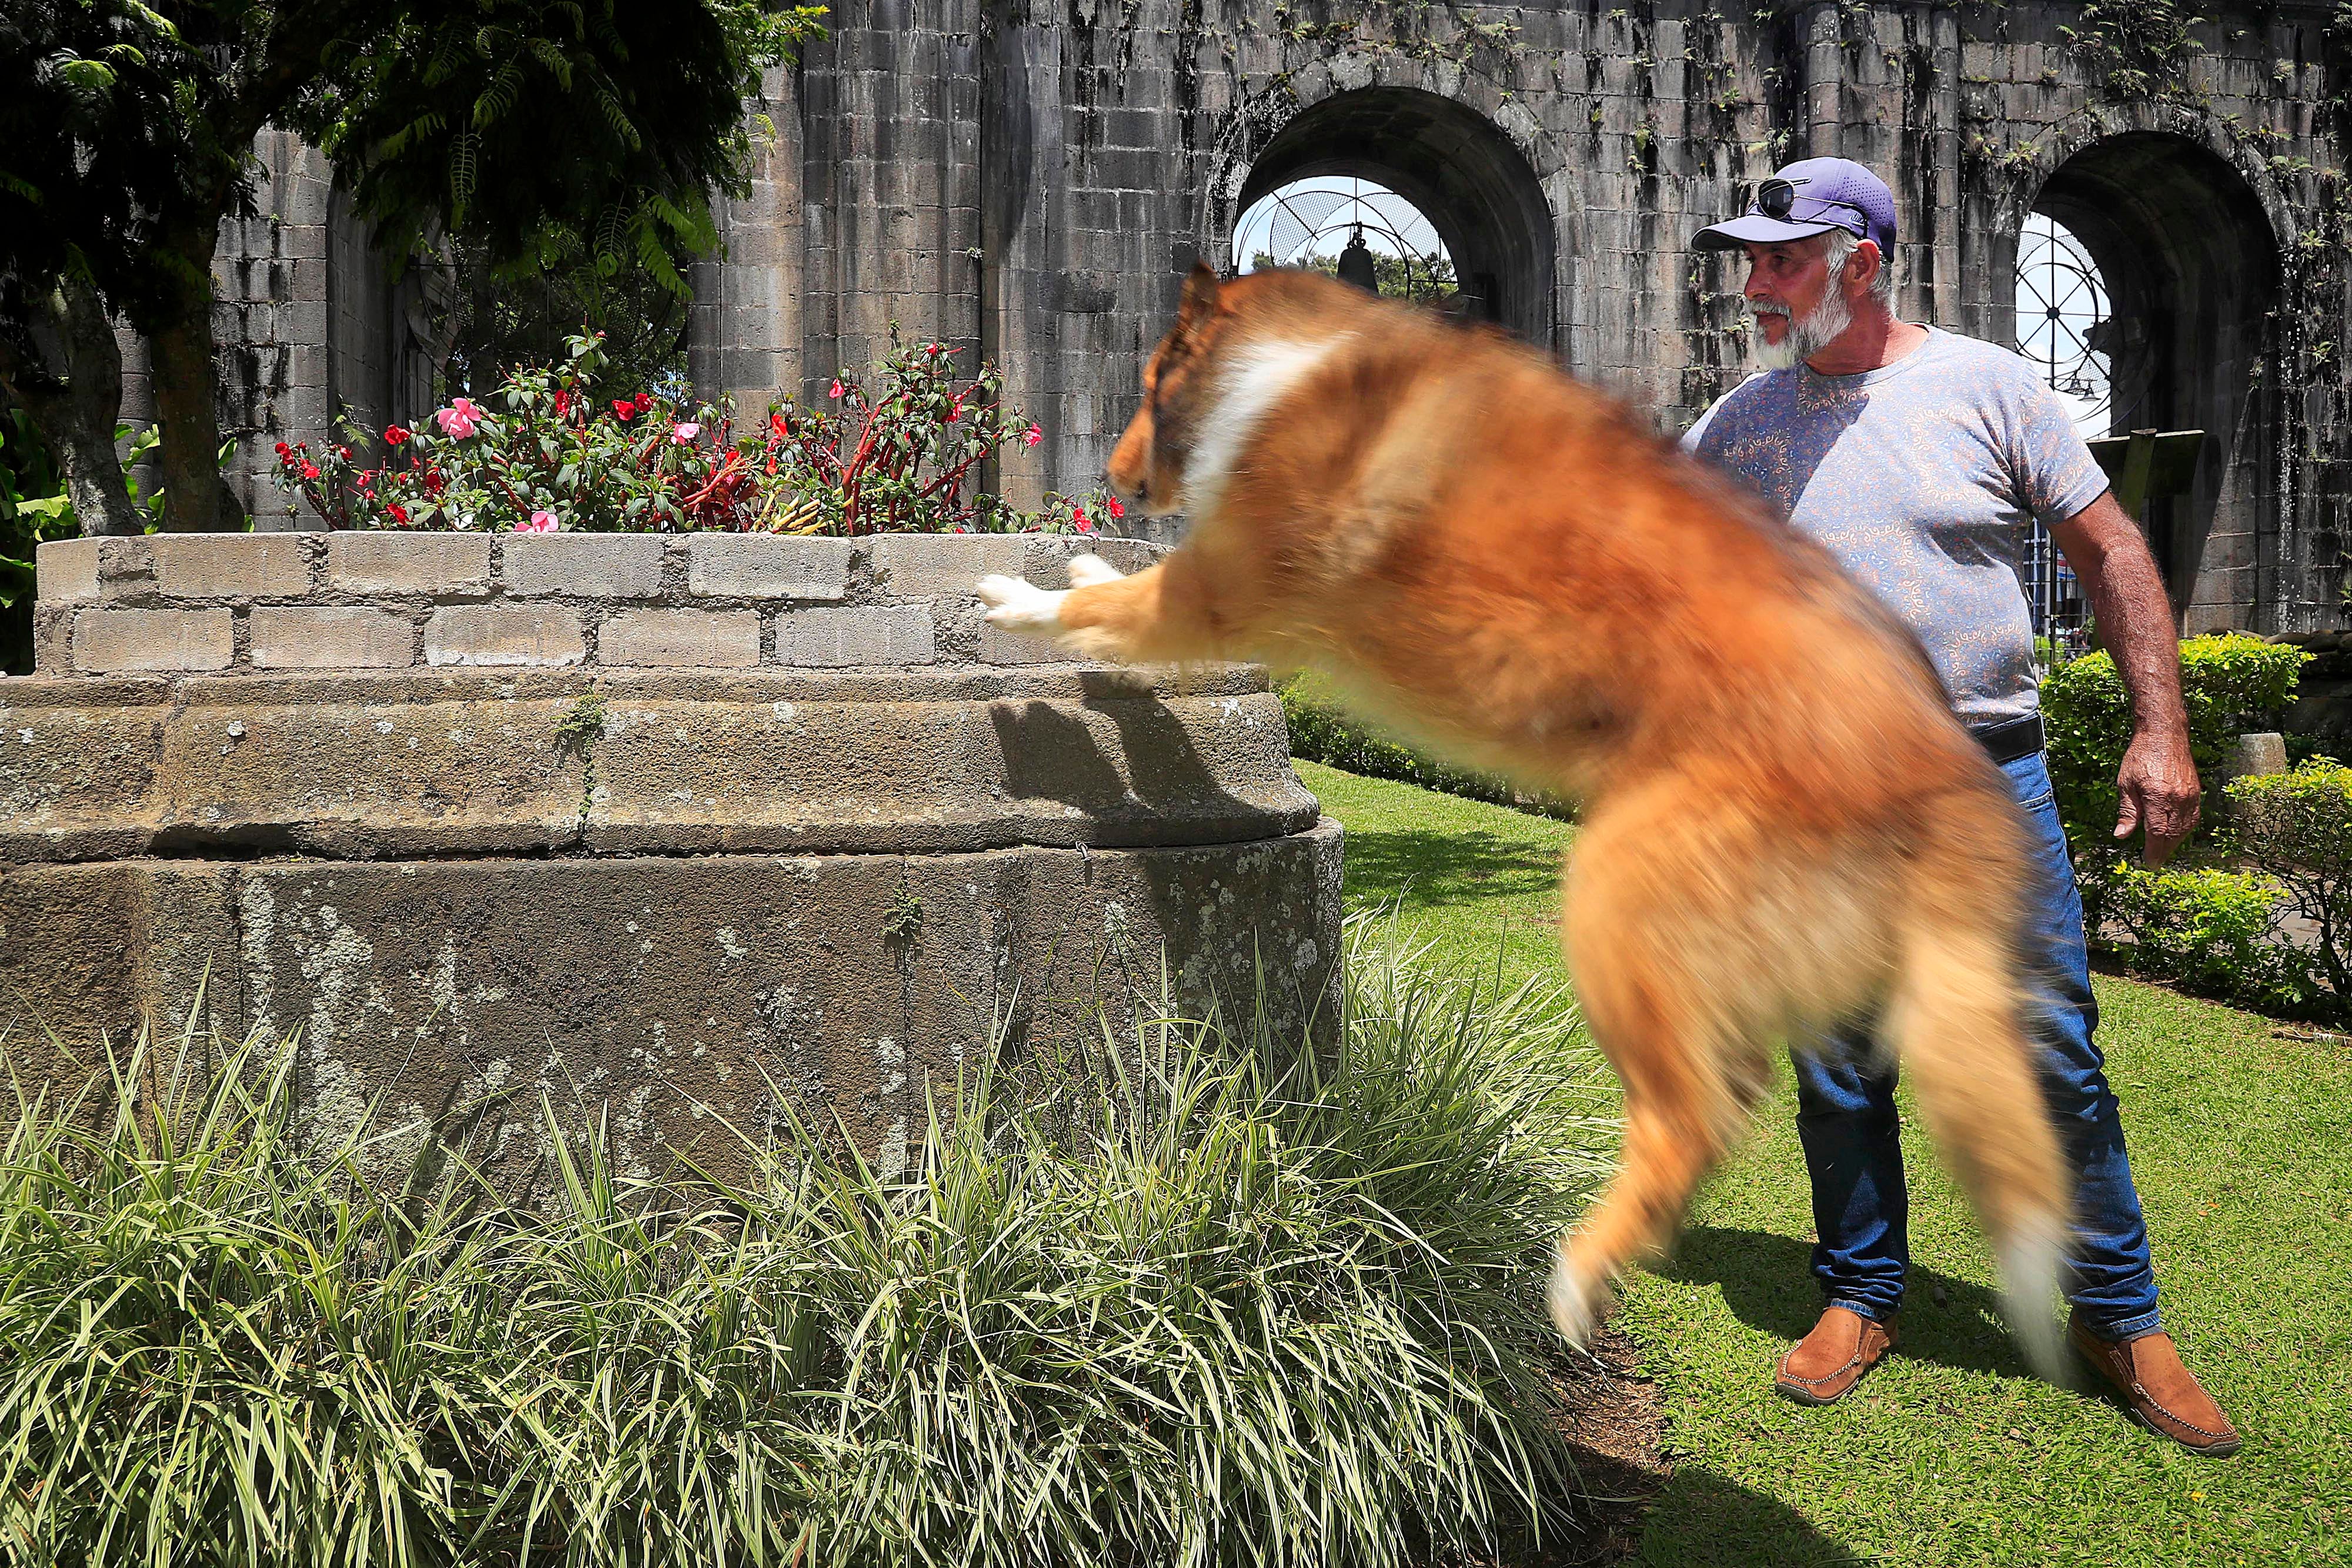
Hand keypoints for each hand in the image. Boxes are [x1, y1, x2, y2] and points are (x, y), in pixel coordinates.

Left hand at [2114, 726, 2200, 868]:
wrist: (2164, 735)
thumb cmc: (2140, 757)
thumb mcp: (2125, 784)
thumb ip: (2127, 812)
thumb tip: (2122, 836)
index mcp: (2158, 797)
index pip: (2157, 833)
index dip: (2153, 851)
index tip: (2148, 863)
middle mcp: (2178, 799)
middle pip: (2174, 834)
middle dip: (2164, 851)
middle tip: (2155, 862)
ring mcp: (2190, 796)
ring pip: (2186, 828)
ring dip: (2174, 843)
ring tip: (2162, 851)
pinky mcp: (2197, 792)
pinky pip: (2193, 818)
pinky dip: (2184, 830)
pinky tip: (2175, 835)